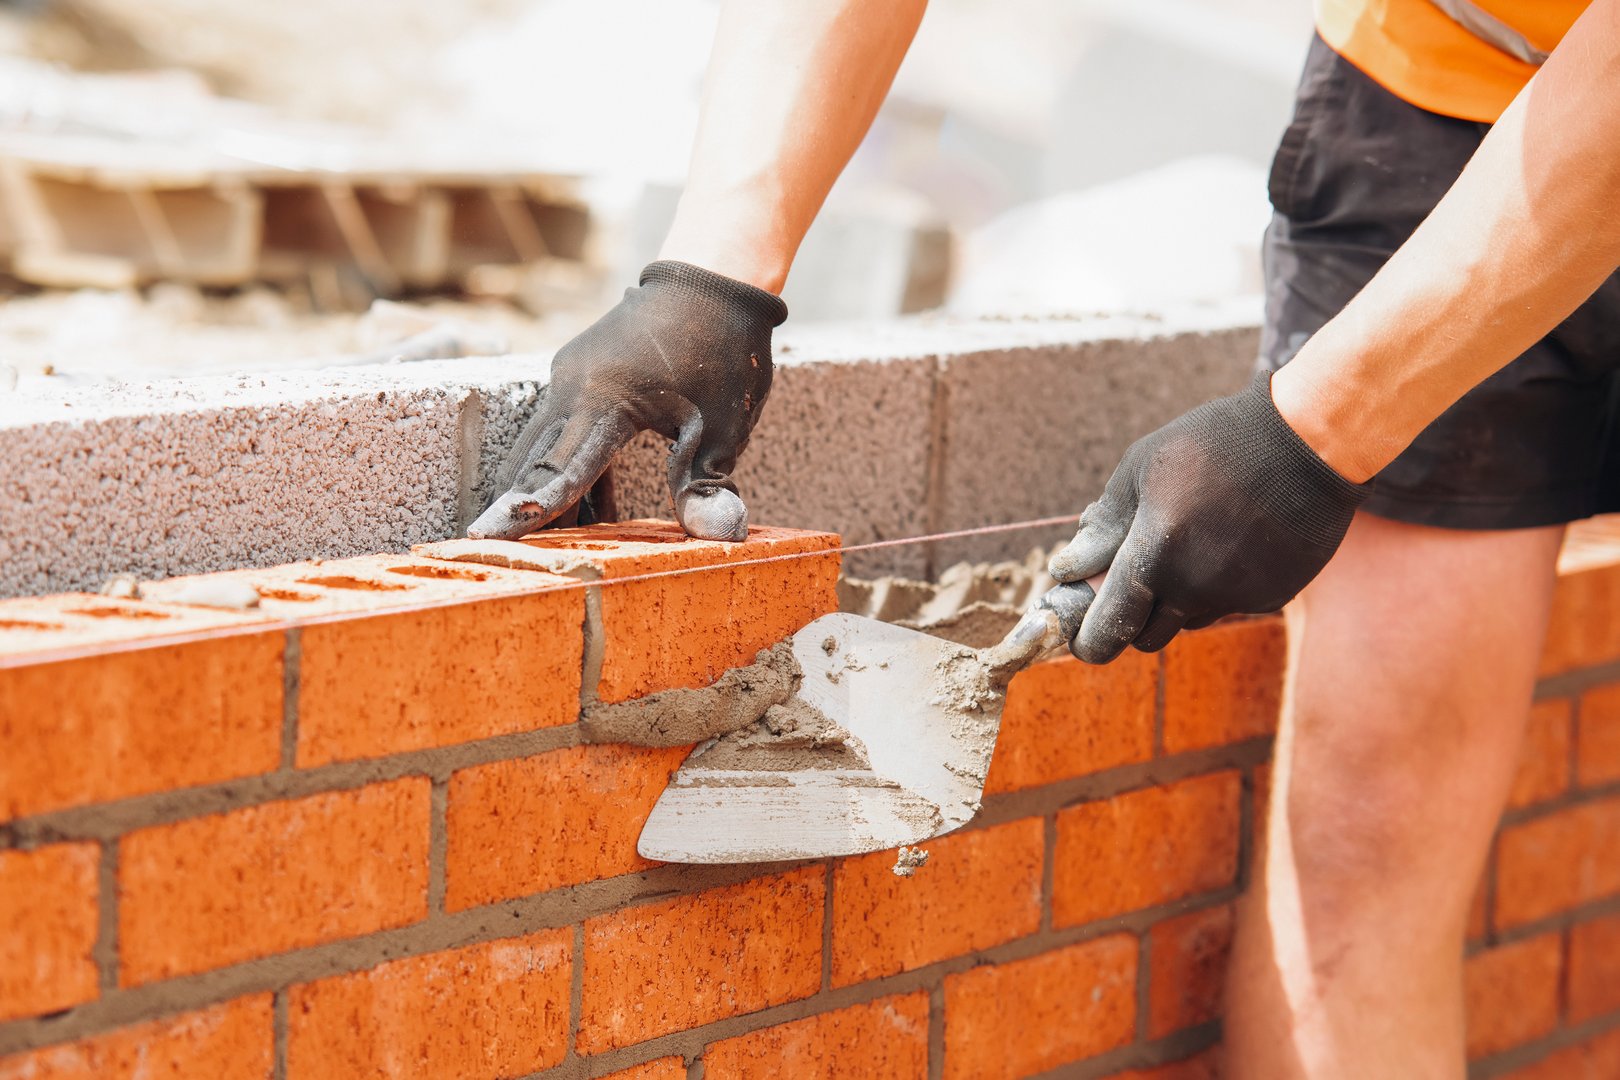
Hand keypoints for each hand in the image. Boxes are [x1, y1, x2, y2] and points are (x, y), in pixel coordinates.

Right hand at [469, 261, 787, 541]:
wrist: (713, 275)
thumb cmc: (722, 348)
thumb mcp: (724, 424)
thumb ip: (708, 483)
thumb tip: (720, 536)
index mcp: (601, 401)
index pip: (556, 472)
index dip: (525, 514)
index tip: (486, 542)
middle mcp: (571, 388)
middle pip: (531, 462)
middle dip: (513, 509)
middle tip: (485, 555)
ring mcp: (570, 378)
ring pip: (541, 447)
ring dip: (537, 492)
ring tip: (525, 544)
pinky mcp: (579, 377)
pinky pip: (560, 432)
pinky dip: (563, 470)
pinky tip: (582, 515)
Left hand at [1047, 372, 1369, 662]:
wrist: (1305, 441)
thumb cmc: (1213, 444)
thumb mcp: (1141, 469)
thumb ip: (1103, 527)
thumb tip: (1068, 570)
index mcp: (1154, 556)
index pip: (1108, 628)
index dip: (1089, 642)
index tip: (1082, 639)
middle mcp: (1195, 587)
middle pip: (1146, 637)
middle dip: (1132, 619)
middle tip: (1131, 584)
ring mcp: (1237, 596)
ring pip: (1187, 622)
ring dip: (1175, 601)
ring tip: (1189, 544)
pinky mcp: (1272, 596)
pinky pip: (1229, 605)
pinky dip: (1219, 586)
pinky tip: (1232, 541)